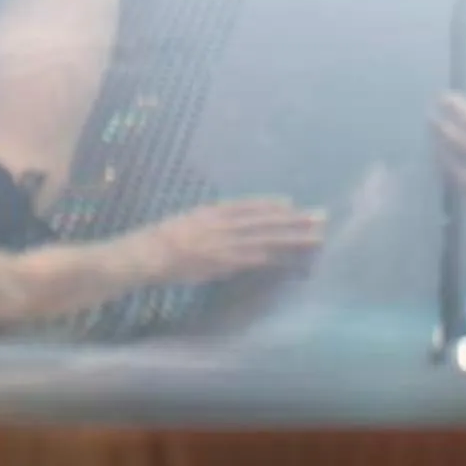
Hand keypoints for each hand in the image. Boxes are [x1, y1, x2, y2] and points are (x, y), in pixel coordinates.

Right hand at [136, 197, 325, 284]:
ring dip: (293, 238)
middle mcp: (224, 222)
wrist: (145, 254)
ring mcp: (226, 242)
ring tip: (317, 237)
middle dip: (294, 219)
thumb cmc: (159, 240)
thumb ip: (208, 221)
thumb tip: (227, 221)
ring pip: (267, 238)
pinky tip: (291, 260)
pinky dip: (274, 258)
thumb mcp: (186, 220)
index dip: (271, 204)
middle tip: (321, 217)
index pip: (248, 205)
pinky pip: (254, 259)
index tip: (293, 203)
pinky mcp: (224, 262)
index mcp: (213, 211)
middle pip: (266, 219)